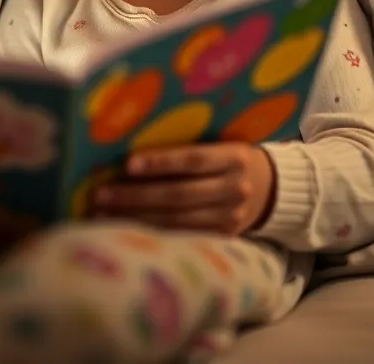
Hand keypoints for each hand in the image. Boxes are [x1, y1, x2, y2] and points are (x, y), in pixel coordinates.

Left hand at [92, 143, 275, 234]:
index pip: (192, 160)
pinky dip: (152, 233)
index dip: (160, 162)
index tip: (127, 164)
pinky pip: (183, 236)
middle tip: (99, 194)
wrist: (273, 187)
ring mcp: (230, 217)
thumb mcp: (220, 142)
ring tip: (102, 214)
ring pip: (177, 220)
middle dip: (135, 196)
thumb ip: (187, 142)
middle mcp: (235, 189)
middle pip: (178, 195)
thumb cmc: (230, 156)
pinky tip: (126, 229)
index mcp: (234, 157)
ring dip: (136, 218)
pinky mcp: (224, 237)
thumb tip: (131, 137)